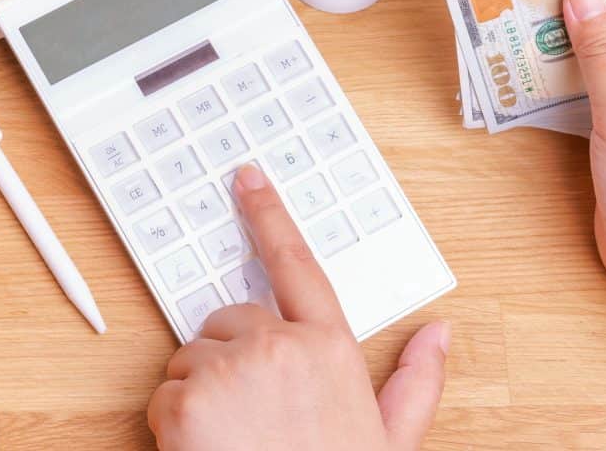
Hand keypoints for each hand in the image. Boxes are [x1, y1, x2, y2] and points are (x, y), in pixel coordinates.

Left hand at [147, 163, 450, 450]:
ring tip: (235, 443)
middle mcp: (277, 346)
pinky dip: (172, 425)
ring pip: (192, 359)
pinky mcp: (183, 402)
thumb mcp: (390, 441)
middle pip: (229, 322)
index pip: (295, 265)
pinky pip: (163, 394)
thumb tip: (441, 334)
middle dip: (231, 360)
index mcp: (328, 348)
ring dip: (201, 395)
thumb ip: (414, 383)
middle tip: (253, 419)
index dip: (270, 216)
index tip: (248, 180)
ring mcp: (228, 371)